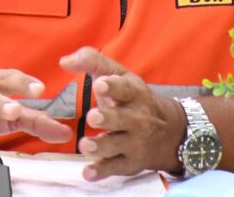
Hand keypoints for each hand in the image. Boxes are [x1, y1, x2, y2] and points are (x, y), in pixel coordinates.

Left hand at [61, 47, 185, 180]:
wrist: (169, 132)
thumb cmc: (133, 99)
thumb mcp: (119, 76)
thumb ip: (92, 62)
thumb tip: (64, 61)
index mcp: (134, 93)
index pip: (124, 89)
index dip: (112, 87)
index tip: (100, 85)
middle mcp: (137, 119)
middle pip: (122, 119)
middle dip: (108, 118)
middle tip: (92, 117)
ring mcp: (134, 143)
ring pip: (116, 145)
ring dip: (101, 146)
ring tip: (85, 145)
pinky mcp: (128, 163)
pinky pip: (114, 168)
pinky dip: (101, 171)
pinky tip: (88, 172)